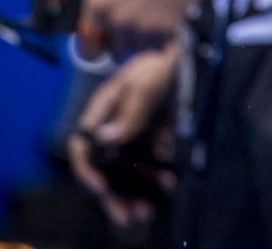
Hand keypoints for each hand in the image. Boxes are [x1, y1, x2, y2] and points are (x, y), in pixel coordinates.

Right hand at [68, 45, 179, 227]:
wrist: (188, 54)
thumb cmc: (159, 61)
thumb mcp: (145, 81)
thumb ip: (129, 110)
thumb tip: (104, 138)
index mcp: (102, 112)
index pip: (83, 146)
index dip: (86, 170)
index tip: (101, 188)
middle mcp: (114, 128)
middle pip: (104, 168)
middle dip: (113, 195)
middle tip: (127, 216)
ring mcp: (134, 135)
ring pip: (128, 173)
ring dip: (135, 193)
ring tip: (147, 211)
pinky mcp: (155, 139)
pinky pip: (151, 165)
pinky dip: (158, 179)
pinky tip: (169, 185)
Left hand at [78, 0, 209, 57]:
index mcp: (99, 4)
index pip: (88, 44)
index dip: (95, 43)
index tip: (104, 38)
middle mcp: (119, 22)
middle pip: (117, 51)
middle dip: (124, 40)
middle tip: (135, 23)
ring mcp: (145, 29)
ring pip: (141, 49)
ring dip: (145, 39)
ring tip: (155, 17)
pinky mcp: (170, 30)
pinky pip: (163, 45)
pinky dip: (165, 36)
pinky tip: (168, 17)